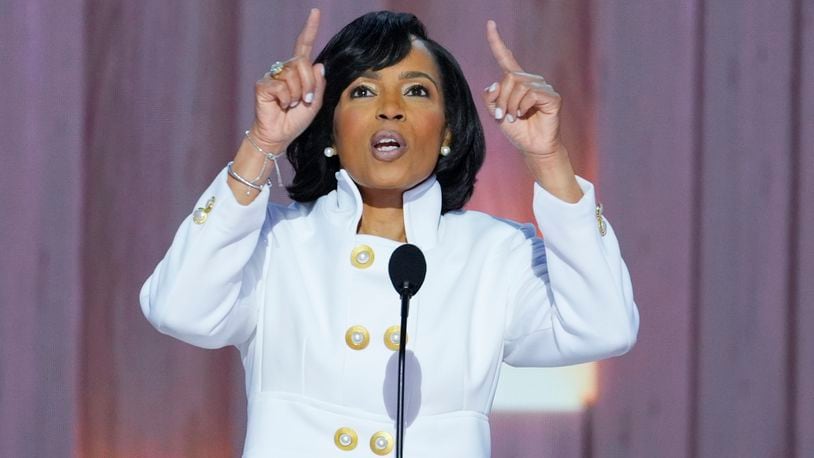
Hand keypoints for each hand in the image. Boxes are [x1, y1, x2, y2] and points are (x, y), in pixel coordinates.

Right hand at [251, 8, 325, 151]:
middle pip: (302, 63)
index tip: (315, 12)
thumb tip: (318, 64)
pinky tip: (282, 105)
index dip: (310, 29)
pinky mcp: (263, 85)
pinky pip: (281, 86)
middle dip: (309, 83)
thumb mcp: (315, 103)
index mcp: (299, 72)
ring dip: (297, 94)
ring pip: (292, 75)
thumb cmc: (296, 120)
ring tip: (292, 104)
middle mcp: (285, 70)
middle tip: (305, 99)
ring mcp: (273, 76)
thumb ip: (319, 84)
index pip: (304, 46)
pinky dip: (286, 99)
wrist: (280, 135)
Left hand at [482, 20, 563, 158]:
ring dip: (511, 105)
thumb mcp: (496, 114)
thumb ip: (491, 98)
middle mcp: (530, 80)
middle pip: (509, 78)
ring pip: (519, 86)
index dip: (497, 41)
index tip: (490, 24)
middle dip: (502, 99)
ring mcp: (542, 87)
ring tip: (514, 118)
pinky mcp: (552, 97)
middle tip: (503, 116)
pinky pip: (531, 94)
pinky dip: (523, 107)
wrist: (532, 147)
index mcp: (515, 82)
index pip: (505, 57)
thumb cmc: (517, 131)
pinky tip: (524, 116)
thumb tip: (493, 84)